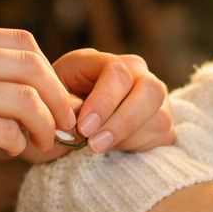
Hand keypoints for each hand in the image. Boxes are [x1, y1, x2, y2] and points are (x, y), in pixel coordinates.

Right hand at [0, 26, 76, 200]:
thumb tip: (24, 86)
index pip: (21, 41)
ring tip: (45, 144)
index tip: (56, 99)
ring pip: (26, 99)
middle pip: (32, 65)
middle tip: (66, 123)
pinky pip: (7, 132)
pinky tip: (12, 153)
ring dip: (46, 126)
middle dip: (58, 97)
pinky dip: (21, 145)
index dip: (49, 71)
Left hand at [20, 49, 173, 163]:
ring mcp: (153, 97)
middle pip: (149, 90)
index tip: (83, 128)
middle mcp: (135, 73)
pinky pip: (162, 135)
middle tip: (94, 144)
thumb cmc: (56, 111)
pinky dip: (138, 147)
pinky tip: (115, 149)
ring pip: (159, 116)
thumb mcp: (50, 105)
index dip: (103, 101)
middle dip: (122, 121)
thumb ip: (64, 109)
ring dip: (127, 137)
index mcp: (102, 62)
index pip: (117, 72)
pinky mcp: (161, 120)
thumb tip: (79, 121)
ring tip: (98, 147)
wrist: (69, 128)